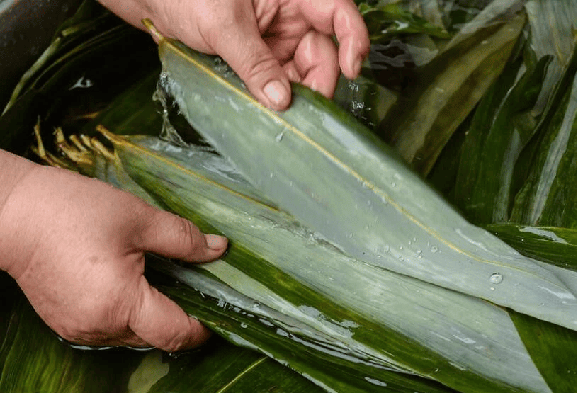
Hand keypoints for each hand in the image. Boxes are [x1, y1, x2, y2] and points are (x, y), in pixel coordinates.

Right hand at [0, 154, 227, 350]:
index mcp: (122, 304)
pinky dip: (127, 314)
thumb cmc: (72, 212)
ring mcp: (80, 330)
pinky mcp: (66, 324)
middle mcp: (101, 327)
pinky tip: (131, 285)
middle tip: (196, 289)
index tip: (220, 311)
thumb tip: (220, 249)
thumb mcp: (138, 218)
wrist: (9, 214)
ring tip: (162, 282)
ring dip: (152, 317)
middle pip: (156, 338)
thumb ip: (183, 239)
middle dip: (179, 319)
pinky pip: (110, 329)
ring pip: (133, 336)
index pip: (176, 333)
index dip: (204, 327)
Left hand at [101, 0, 370, 108]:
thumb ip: (254, 62)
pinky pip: (278, 82)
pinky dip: (276, 100)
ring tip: (284, 120)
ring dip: (295, 97)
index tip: (351, 70)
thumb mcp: (221, 26)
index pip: (337, 13)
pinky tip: (271, 116)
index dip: (353, 40)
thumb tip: (282, 102)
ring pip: (302, 73)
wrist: (147, 0)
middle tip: (304, 113)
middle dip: (316, 83)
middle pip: (322, 52)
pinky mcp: (260, 60)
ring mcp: (276, 39)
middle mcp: (290, 15)